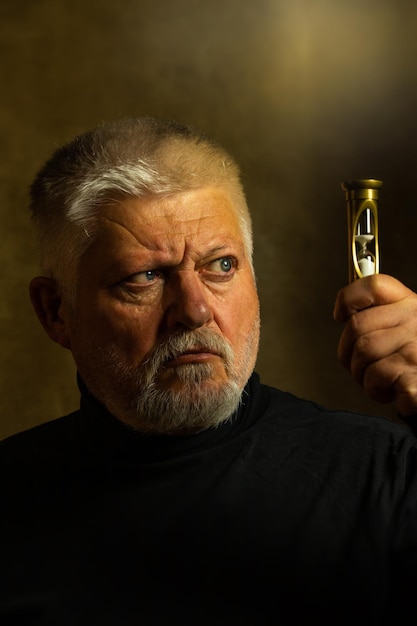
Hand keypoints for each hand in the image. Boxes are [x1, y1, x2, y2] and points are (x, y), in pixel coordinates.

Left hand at [333, 274, 416, 415]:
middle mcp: (415, 322)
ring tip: (382, 381)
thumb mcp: (411, 330)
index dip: (349, 298)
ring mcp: (414, 349)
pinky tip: (394, 392)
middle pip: (357, 326)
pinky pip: (374, 380)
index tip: (341, 314)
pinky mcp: (413, 378)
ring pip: (361, 355)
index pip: (375, 286)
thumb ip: (386, 318)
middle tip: (363, 365)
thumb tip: (346, 315)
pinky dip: (377, 391)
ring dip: (363, 375)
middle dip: (348, 352)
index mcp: (414, 307)